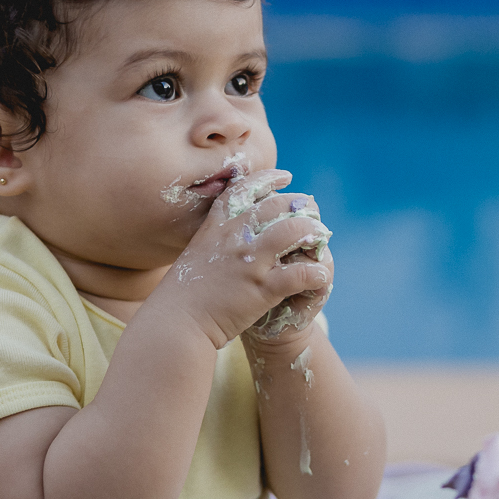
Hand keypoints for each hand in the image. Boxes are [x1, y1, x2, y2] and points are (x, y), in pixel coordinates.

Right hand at [152, 169, 333, 348]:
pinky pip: (300, 273)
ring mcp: (250, 261)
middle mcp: (234, 237)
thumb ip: (214, 239)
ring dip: (313, 232)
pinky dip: (316, 273)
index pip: (244, 189)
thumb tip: (229, 233)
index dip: (268, 179)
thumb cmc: (184, 293)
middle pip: (276, 205)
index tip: (286, 177)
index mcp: (217, 226)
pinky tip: (321, 276)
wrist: (176, 321)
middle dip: (299, 204)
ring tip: (321, 238)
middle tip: (312, 211)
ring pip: (294, 231)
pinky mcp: (262, 287)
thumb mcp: (196, 254)